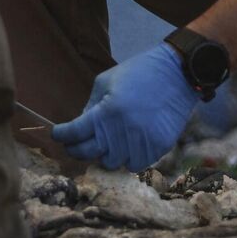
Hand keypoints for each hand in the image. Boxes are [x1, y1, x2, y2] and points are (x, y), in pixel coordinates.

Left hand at [53, 44, 200, 170]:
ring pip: (112, 163)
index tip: (58, 134)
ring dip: (106, 154)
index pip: (73, 134)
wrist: (178, 74)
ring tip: (107, 144)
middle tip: (76, 144)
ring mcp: (141, 142)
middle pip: (88, 154)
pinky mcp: (159, 147)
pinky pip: (136, 164)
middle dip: (76, 149)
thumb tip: (79, 129)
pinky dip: (129, 158)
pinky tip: (128, 146)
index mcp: (106, 113)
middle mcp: (122, 131)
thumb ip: (90, 107)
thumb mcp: (106, 82)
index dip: (61, 135)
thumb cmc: (138, 73)